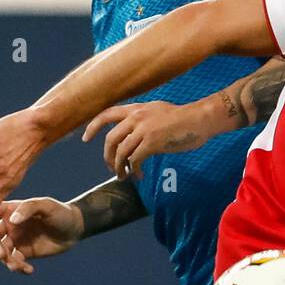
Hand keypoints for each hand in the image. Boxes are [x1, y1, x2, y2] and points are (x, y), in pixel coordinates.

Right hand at [0, 198, 83, 274]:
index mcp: (11, 210)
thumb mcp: (46, 206)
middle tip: (1, 254)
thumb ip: (28, 209)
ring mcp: (16, 240)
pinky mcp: (24, 253)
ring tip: (17, 266)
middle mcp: (10, 225)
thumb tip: (13, 220)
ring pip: (3, 252)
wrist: (75, 229)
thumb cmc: (60, 212)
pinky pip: (15, 262)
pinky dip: (18, 268)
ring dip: (7, 260)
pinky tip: (29, 270)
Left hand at [82, 100, 214, 177]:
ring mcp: (143, 129)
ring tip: (123, 176)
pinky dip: (134, 170)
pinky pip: (134, 159)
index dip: (92, 126)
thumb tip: (133, 134)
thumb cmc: (183, 118)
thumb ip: (143, 119)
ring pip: (120, 152)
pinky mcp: (152, 143)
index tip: (85, 138)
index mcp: (136, 109)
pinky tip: (138, 175)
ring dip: (119, 167)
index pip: (106, 114)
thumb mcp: (158, 111)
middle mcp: (136, 117)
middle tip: (111, 167)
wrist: (199, 119)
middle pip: (110, 138)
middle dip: (107, 156)